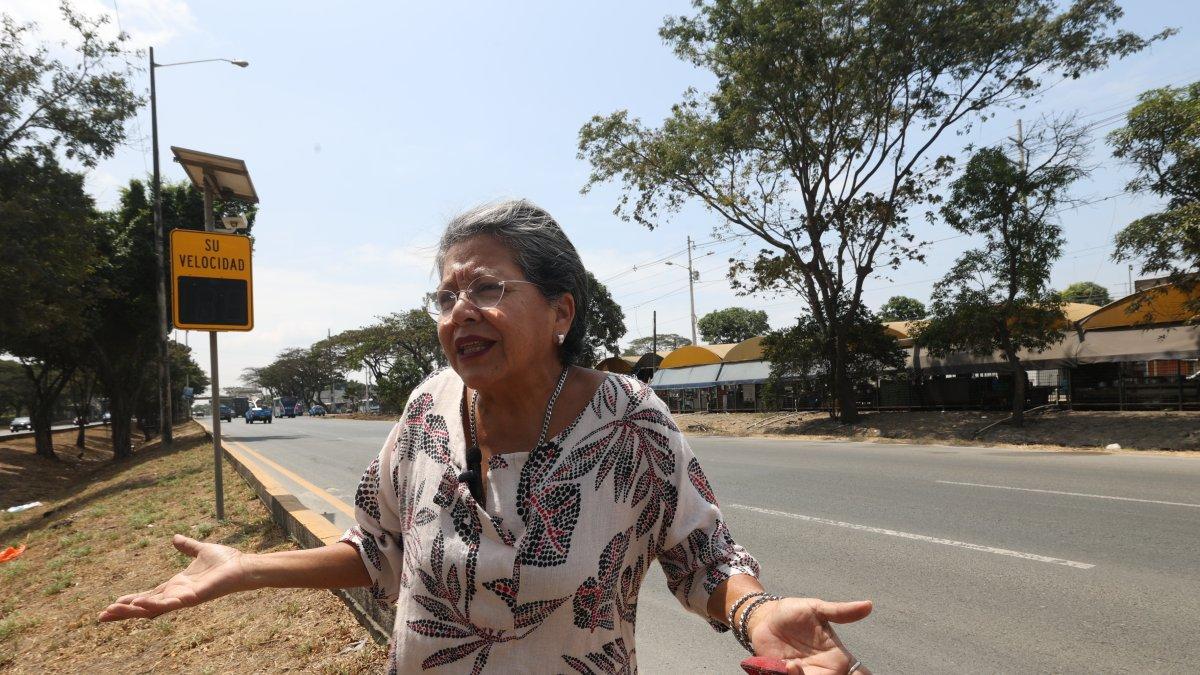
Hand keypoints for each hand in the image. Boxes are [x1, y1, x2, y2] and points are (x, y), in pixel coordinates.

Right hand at [98, 534, 250, 621]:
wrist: (243, 565)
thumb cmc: (225, 561)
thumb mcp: (200, 550)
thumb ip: (187, 546)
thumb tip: (175, 537)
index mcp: (176, 585)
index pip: (148, 595)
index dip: (131, 600)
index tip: (112, 604)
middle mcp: (177, 594)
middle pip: (145, 606)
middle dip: (124, 612)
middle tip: (102, 616)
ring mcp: (184, 598)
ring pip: (153, 608)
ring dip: (133, 611)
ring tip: (112, 613)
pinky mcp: (193, 598)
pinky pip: (171, 604)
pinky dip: (155, 604)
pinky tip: (140, 604)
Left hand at [746, 597, 872, 674]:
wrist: (764, 620)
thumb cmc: (794, 613)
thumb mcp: (816, 609)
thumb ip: (840, 611)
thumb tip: (869, 605)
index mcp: (837, 660)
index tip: (850, 671)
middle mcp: (822, 672)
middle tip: (801, 665)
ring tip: (791, 664)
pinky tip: (784, 665)